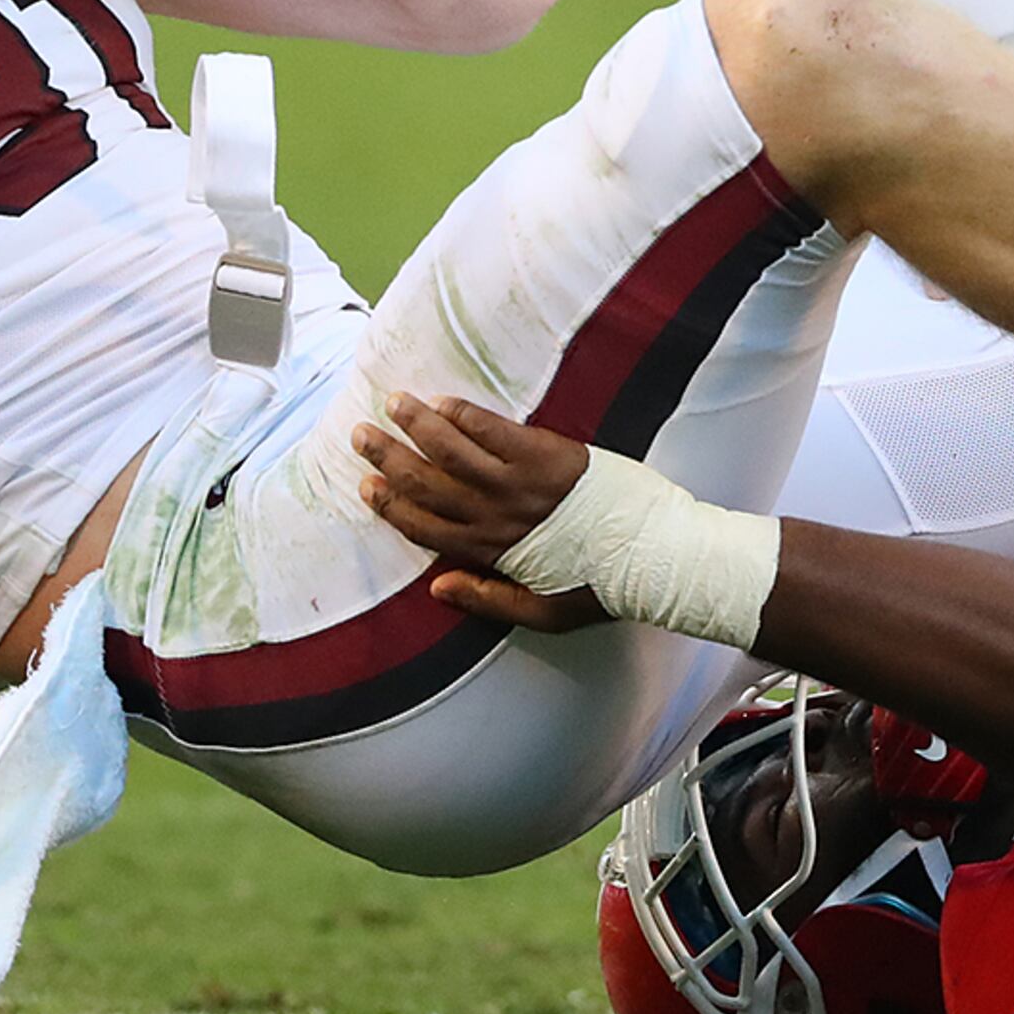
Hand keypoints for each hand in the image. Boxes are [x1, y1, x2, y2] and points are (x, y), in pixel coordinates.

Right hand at [352, 392, 607, 634]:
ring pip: (452, 449)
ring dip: (417, 425)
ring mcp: (519, 482)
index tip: (365, 486)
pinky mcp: (546, 454)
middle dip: (389, 458)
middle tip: (360, 435)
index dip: (389, 506)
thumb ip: (484, 599)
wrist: (653, 557)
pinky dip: (464, 414)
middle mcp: (496, 514)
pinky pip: (493, 429)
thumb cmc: (598, 587)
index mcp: (490, 553)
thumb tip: (436, 584)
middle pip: (427, 482)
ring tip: (392, 403)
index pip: (424, 526)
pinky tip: (443, 401)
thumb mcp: (539, 612)